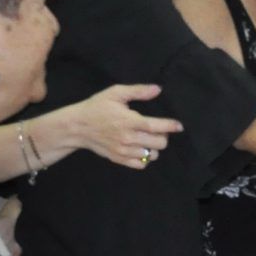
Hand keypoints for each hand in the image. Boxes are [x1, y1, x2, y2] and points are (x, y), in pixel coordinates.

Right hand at [59, 83, 181, 169]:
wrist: (77, 127)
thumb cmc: (96, 107)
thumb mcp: (115, 93)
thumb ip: (138, 91)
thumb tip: (157, 89)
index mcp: (129, 121)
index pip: (157, 127)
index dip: (171, 126)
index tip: (178, 126)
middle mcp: (128, 138)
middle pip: (159, 144)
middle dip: (163, 136)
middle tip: (157, 130)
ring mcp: (124, 151)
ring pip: (152, 155)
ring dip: (154, 147)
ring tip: (147, 139)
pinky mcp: (119, 159)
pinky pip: (141, 165)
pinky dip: (145, 158)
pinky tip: (140, 149)